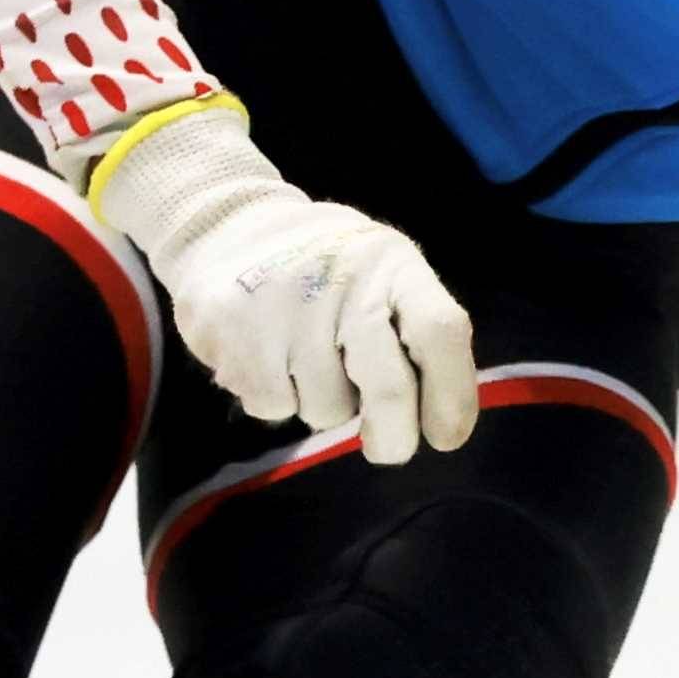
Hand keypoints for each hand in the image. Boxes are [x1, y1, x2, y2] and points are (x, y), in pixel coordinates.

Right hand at [92, 111, 483, 459]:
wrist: (227, 229)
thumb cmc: (325, 269)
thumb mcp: (382, 274)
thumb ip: (413, 332)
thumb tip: (441, 421)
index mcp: (392, 265)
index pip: (440, 331)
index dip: (451, 394)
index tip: (447, 437)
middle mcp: (344, 281)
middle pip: (389, 389)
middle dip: (394, 437)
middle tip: (387, 448)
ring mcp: (288, 309)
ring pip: (328, 410)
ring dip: (322, 403)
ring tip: (303, 356)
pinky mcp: (238, 338)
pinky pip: (275, 408)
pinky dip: (276, 398)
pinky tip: (267, 356)